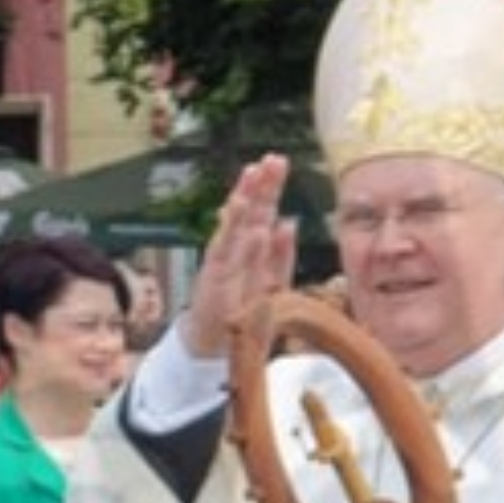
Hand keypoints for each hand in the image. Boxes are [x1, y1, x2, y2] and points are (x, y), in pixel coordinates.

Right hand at [179, 153, 298, 357]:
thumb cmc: (245, 312)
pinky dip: (233, 229)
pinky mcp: (213, 273)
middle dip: (261, 184)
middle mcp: (237, 247)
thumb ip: (281, 255)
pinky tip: (240, 209)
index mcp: (254, 248)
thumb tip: (290, 222)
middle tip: (272, 158)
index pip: (264, 211)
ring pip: (235, 222)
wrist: (217, 343)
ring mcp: (224, 258)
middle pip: (252, 210)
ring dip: (245, 197)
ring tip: (253, 173)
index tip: (279, 160)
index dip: (271, 187)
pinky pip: (224, 247)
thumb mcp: (272, 284)